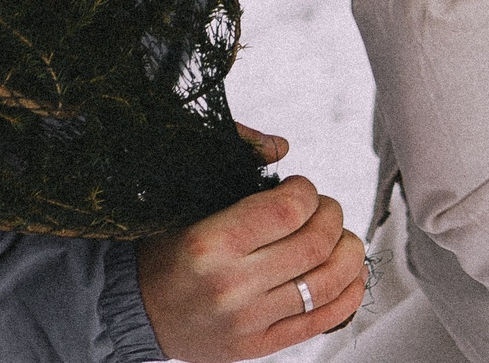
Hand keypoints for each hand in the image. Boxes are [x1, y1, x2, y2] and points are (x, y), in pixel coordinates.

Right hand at [137, 175, 364, 361]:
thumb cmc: (165, 251)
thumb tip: (281, 145)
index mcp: (211, 243)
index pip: (288, 209)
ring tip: (340, 238)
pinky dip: (349, 294)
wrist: (137, 311)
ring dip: (348, 251)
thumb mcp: (188, 202)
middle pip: (316, 243)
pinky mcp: (259, 345)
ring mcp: (248, 320)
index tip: (300, 187)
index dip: (307, 190)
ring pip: (328, 282)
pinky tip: (352, 274)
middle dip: (332, 215)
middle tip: (324, 208)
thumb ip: (235, 169)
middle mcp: (232, 285)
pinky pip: (322, 321)